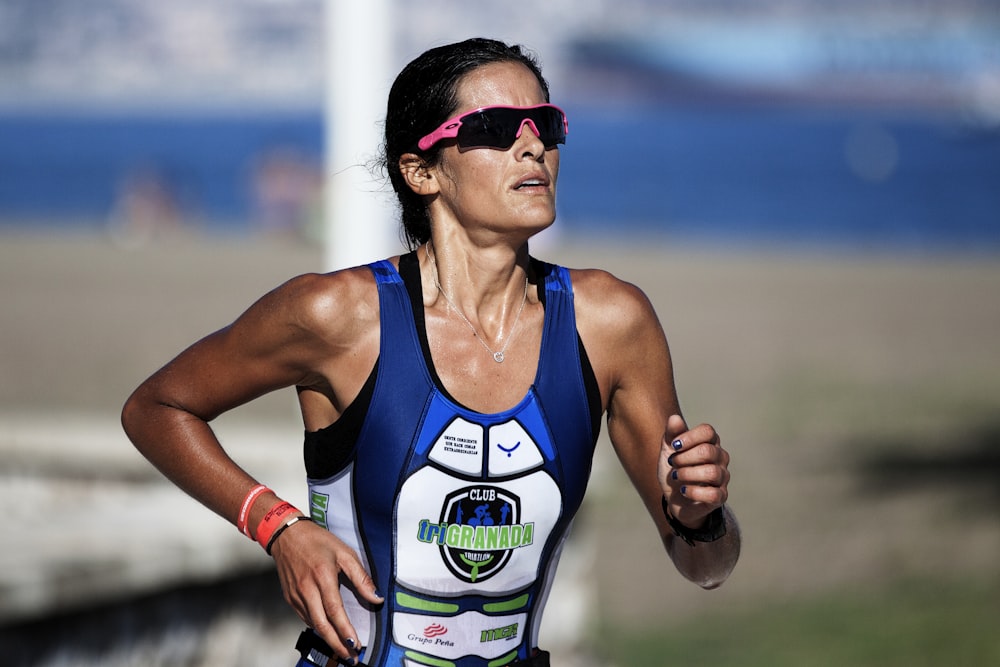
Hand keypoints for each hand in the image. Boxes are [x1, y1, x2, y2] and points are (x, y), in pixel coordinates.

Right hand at [270, 519, 383, 663]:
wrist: (287, 535)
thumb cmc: (317, 541)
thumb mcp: (344, 553)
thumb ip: (361, 577)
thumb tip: (375, 597)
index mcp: (322, 576)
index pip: (335, 610)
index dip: (345, 630)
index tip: (356, 643)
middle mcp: (307, 589)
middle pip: (322, 624)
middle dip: (337, 644)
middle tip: (350, 657)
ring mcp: (296, 595)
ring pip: (312, 624)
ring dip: (327, 639)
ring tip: (342, 650)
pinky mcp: (290, 598)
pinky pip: (305, 617)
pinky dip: (317, 627)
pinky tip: (327, 632)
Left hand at [657, 414, 729, 529]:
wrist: (674, 496)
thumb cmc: (674, 468)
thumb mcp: (668, 450)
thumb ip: (671, 434)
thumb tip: (674, 418)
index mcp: (710, 442)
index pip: (707, 431)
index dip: (689, 437)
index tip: (673, 446)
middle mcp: (720, 458)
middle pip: (707, 451)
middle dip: (684, 458)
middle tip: (672, 463)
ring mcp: (722, 478)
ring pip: (711, 472)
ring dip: (687, 474)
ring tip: (676, 477)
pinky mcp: (720, 497)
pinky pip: (713, 494)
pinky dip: (693, 492)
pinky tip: (683, 490)